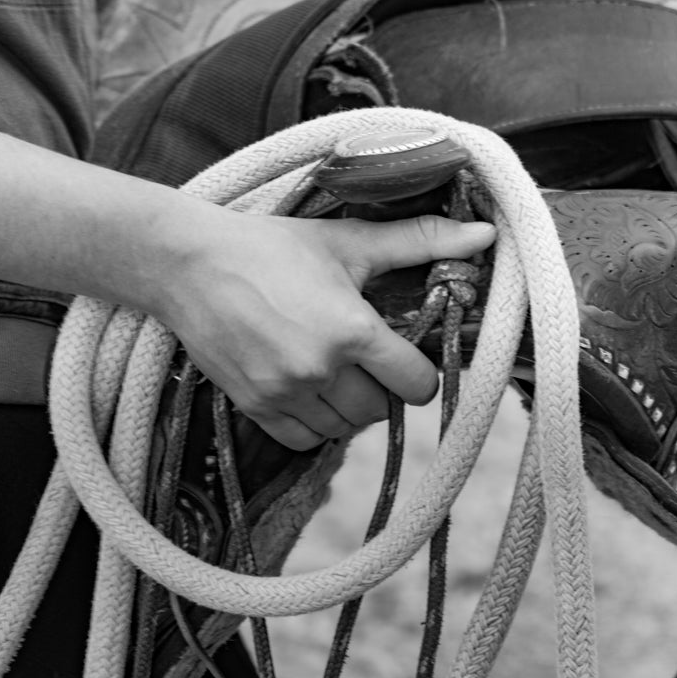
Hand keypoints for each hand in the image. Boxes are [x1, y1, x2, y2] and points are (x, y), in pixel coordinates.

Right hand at [162, 210, 495, 450]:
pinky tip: (307, 389)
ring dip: (349, 407)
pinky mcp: (254, 407)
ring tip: (334, 371)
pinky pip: (304, 440)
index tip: (404, 355)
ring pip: (344, 429)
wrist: (189, 264)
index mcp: (353, 329)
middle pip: (382, 410)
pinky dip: (314, 423)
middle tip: (365, 358)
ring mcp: (284, 393)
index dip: (418, 371)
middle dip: (381, 387)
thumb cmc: (271, 247)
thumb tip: (487, 237)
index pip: (417, 383)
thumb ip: (419, 241)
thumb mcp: (346, 241)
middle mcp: (321, 369)